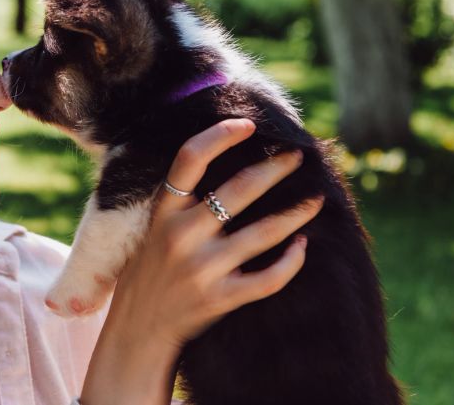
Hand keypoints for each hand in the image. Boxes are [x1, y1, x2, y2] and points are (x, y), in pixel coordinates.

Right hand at [80, 118, 323, 404]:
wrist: (137, 330)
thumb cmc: (150, 270)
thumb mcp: (153, 227)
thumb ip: (181, 199)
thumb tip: (225, 161)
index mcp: (163, 211)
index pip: (189, 159)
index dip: (219, 136)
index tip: (248, 125)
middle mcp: (180, 235)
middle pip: (237, 190)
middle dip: (275, 168)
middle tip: (298, 156)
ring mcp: (202, 269)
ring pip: (263, 233)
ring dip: (296, 212)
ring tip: (316, 198)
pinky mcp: (220, 299)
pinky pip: (268, 278)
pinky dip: (291, 261)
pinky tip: (302, 246)